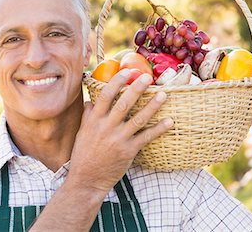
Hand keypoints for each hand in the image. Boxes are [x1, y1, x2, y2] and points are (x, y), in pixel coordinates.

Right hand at [67, 69, 172, 193]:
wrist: (86, 180)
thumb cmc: (83, 155)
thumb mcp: (82, 133)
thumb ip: (87, 116)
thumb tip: (89, 101)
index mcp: (94, 120)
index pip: (105, 96)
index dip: (116, 82)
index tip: (126, 71)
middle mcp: (106, 127)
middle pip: (123, 103)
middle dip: (136, 89)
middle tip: (148, 77)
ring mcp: (118, 139)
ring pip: (138, 119)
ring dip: (152, 106)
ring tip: (164, 95)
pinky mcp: (128, 151)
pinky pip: (146, 137)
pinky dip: (158, 129)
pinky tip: (169, 121)